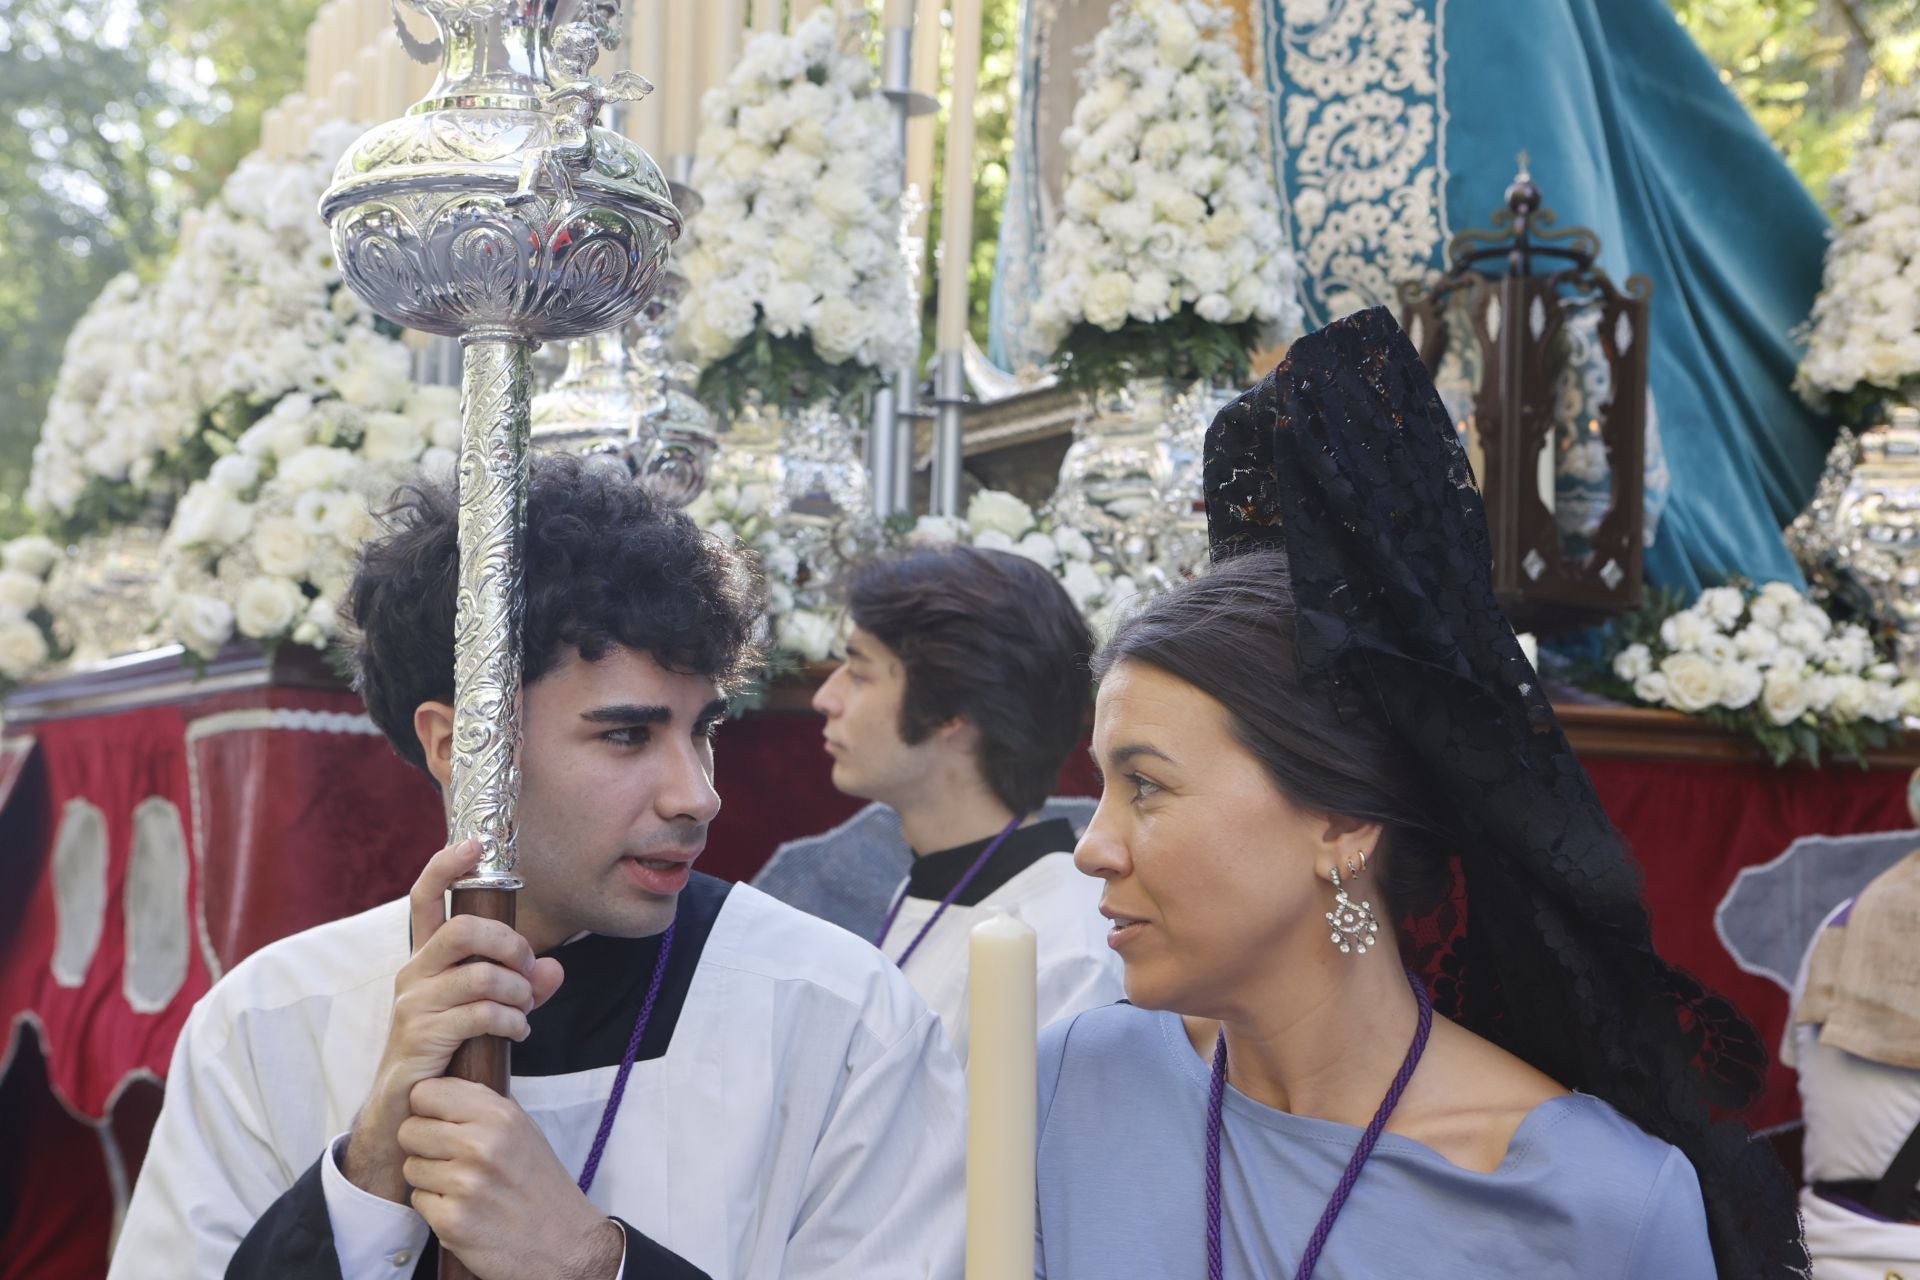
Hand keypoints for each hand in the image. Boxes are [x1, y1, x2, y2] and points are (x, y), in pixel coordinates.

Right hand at [344, 840, 565, 1203]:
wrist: (410, 1113)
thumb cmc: (450, 1054)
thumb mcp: (488, 1013)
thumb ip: (520, 986)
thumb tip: (554, 969)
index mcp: (426, 959)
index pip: (425, 898)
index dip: (446, 865)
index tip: (474, 844)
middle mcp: (413, 974)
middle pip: (464, 930)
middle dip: (510, 944)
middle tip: (528, 969)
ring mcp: (413, 1005)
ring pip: (481, 975)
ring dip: (518, 992)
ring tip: (525, 1013)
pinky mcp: (421, 1037)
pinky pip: (480, 1014)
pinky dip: (512, 1021)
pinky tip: (519, 1034)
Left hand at [400, 1078, 624, 1279]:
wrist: (564, 1242)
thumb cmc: (540, 1183)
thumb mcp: (524, 1129)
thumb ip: (483, 1106)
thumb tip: (440, 1086)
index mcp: (500, 1115)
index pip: (425, 1092)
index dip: (427, 1108)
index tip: (440, 1121)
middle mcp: (482, 1145)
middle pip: (409, 1130)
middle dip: (423, 1145)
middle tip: (450, 1158)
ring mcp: (466, 1184)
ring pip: (410, 1167)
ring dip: (429, 1178)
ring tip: (463, 1186)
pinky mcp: (452, 1221)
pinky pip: (418, 1200)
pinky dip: (435, 1207)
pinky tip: (464, 1209)